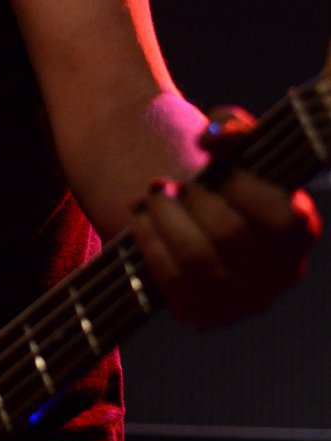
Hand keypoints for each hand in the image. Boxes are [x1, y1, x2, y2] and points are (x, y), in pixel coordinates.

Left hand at [128, 107, 321, 328]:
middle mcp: (280, 273)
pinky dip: (151, 247)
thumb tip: (217, 135)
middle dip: (192, 200)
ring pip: (200, 264)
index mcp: (299, 230)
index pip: (283, 219)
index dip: (244, 187)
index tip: (211, 161)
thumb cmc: (217, 171)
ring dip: (166, 222)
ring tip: (151, 195)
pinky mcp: (205, 314)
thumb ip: (233, 127)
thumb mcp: (232, 143)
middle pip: (232, 238)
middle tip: (168, 181)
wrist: (186, 207)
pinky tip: (140, 221)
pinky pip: (174, 286)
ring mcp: (243, 300)